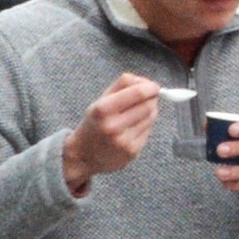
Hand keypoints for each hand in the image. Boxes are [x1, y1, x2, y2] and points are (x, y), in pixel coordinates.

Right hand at [61, 73, 162, 189]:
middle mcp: (113, 126)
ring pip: (151, 118)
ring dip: (149, 111)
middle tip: (149, 97)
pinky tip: (132, 128)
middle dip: (151, 98)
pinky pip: (148, 131)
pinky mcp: (132, 152)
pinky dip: (144, 126)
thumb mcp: (100, 100)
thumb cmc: (95, 123)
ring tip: (137, 112)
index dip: (150, 87)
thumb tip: (146, 82)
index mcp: (103, 109)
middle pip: (148, 105)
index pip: (138, 93)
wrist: (84, 156)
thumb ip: (122, 85)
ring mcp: (124, 141)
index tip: (153, 86)